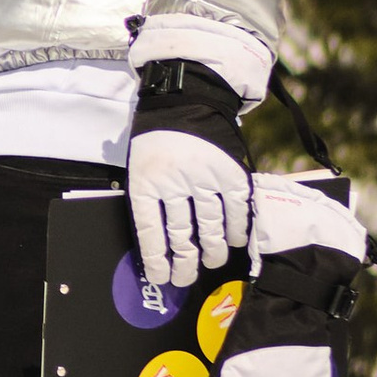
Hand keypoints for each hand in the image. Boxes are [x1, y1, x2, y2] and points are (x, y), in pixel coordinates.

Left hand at [127, 126, 251, 292]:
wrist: (186, 98)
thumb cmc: (157, 137)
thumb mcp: (140, 166)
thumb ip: (149, 199)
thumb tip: (158, 244)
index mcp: (147, 181)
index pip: (151, 231)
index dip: (155, 259)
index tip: (159, 278)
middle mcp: (176, 182)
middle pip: (182, 235)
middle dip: (184, 264)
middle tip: (185, 278)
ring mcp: (205, 178)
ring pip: (211, 227)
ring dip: (213, 250)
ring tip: (212, 261)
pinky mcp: (230, 172)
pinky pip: (236, 210)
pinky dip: (236, 229)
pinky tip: (234, 240)